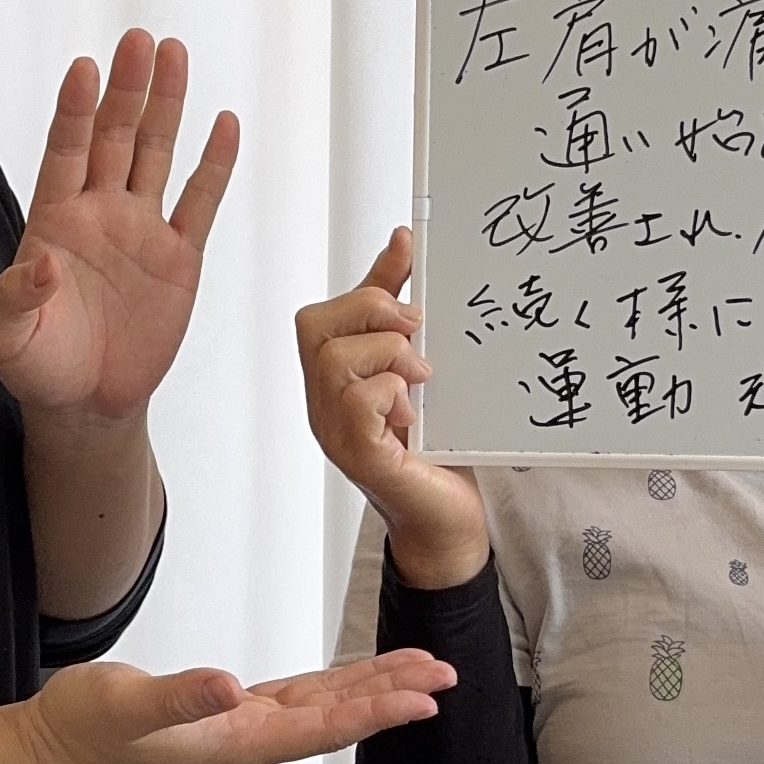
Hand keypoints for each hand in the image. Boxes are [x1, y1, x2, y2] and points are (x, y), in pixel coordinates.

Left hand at [0, 31, 237, 424]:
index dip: (74, 111)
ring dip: (166, 106)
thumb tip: (37, 260)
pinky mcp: (179, 259)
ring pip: (156, 154)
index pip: (65, 152)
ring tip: (174, 53)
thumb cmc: (38, 366)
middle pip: (115, 136)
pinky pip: (200, 203)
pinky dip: (213, 165)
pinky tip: (223, 124)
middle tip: (139, 40)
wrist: (85, 404)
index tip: (84, 68)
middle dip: (127, 89)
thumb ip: (16, 298)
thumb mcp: (7, 338)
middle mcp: (98, 212)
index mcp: (53, 220)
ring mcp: (141, 230)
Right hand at [26, 649, 456, 763]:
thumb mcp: (128, 704)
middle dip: (392, 698)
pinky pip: (298, 701)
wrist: (58, 749)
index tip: (422, 700)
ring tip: (417, 673)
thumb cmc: (88, 728)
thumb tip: (228, 689)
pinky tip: (351, 680)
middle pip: (337, 719)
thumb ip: (179, 696)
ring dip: (370, 691)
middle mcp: (248, 741)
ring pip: (323, 708)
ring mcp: (240, 730)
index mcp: (234, 742)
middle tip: (444, 677)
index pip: (322, 727)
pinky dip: (333, 687)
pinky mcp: (228, 715)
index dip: (374, 712)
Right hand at [295, 228, 488, 589]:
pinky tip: (413, 411)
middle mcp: (323, 404)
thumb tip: (402, 241)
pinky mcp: (359, 456)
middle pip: (314, 326)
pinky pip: (355, 402)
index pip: (322, 315)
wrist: (449, 521)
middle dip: (370, 311)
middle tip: (416, 330)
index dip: (365, 286)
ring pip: (333, 359)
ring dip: (386, 354)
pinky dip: (389, 392)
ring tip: (421, 376)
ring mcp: (334, 431)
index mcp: (332, 380)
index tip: (411, 267)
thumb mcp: (420, 368)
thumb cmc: (435, 448)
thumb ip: (402, 313)